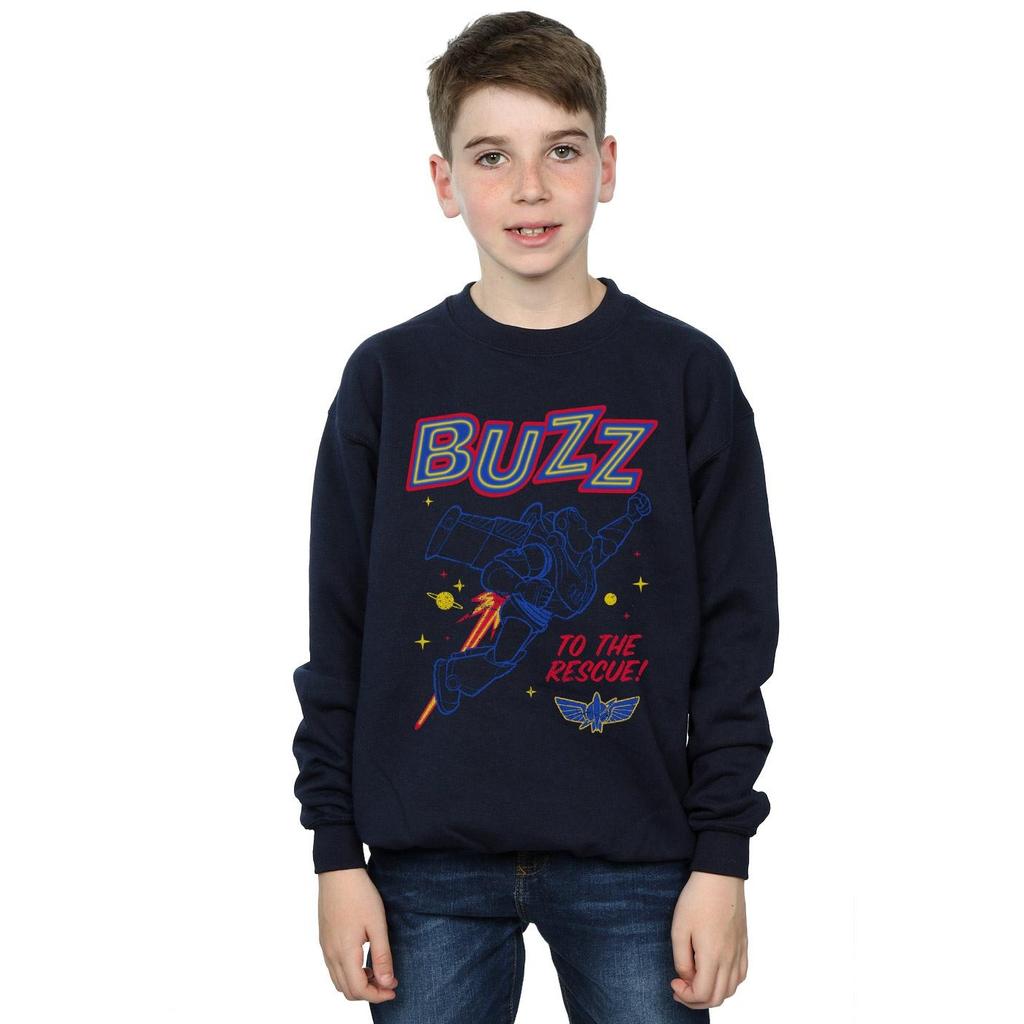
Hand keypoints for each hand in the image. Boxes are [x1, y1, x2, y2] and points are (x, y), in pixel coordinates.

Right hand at [317, 867, 398, 1002]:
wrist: (338, 872)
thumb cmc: (360, 895)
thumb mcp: (377, 924)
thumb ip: (381, 956)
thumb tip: (387, 983)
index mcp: (344, 952)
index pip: (358, 989)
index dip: (377, 995)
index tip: (394, 989)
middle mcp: (331, 954)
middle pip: (347, 990)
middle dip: (368, 993)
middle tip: (388, 983)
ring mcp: (325, 947)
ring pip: (338, 981)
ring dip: (357, 984)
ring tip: (377, 972)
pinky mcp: (324, 939)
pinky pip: (333, 968)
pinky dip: (348, 973)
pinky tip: (362, 960)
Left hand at [669, 870, 747, 1008]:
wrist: (720, 876)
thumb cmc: (697, 899)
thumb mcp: (679, 929)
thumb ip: (681, 959)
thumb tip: (687, 978)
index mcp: (713, 956)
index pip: (702, 994)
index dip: (685, 996)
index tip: (673, 982)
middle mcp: (730, 958)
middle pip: (717, 997)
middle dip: (696, 1001)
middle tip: (680, 989)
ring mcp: (739, 951)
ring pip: (731, 989)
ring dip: (712, 994)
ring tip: (696, 983)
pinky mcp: (744, 944)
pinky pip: (741, 975)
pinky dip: (728, 984)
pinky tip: (715, 974)